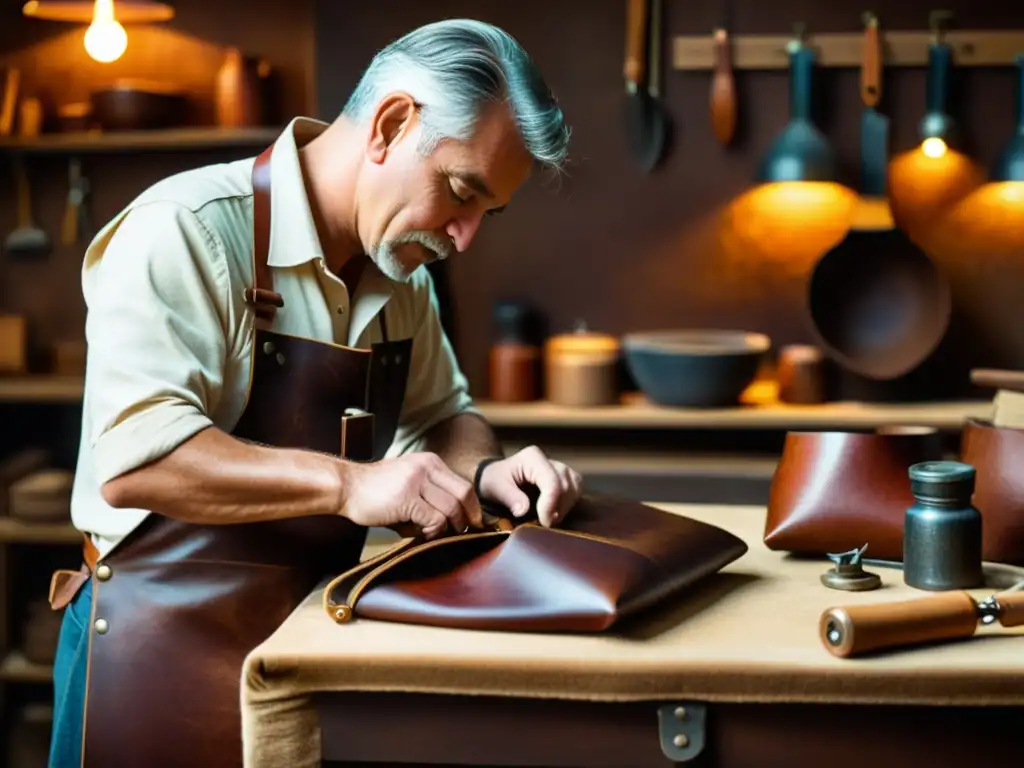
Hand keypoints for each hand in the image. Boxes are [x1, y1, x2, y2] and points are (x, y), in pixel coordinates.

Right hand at [338, 453, 482, 538]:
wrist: (346, 487)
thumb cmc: (376, 491)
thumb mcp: (409, 482)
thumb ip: (431, 494)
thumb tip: (456, 520)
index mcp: (430, 462)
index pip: (463, 485)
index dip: (473, 507)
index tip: (474, 522)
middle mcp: (427, 467)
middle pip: (464, 494)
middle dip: (468, 518)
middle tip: (464, 533)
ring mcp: (417, 481)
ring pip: (451, 509)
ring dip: (448, 527)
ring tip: (434, 534)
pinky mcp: (407, 498)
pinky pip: (434, 519)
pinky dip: (433, 532)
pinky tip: (421, 534)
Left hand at [477, 446, 582, 526]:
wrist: (497, 477)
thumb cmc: (494, 480)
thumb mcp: (494, 487)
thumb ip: (509, 497)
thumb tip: (523, 511)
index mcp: (533, 457)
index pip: (552, 482)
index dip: (550, 505)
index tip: (544, 523)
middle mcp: (550, 460)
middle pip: (566, 486)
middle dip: (557, 508)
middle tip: (542, 523)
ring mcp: (561, 468)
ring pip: (575, 488)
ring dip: (564, 507)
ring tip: (547, 518)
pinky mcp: (567, 478)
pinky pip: (576, 490)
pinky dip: (568, 504)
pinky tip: (554, 513)